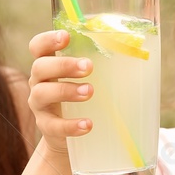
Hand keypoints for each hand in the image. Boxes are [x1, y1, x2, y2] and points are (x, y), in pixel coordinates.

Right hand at [26, 30, 92, 153]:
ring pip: (42, 93)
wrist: (69, 137)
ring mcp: (39, 104)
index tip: (66, 36)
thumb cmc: (81, 98)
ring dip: (67, 90)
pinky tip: (87, 124)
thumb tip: (136, 48)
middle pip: (40, 67)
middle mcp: (39, 81)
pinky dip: (70, 124)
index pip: (38, 47)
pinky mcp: (46, 126)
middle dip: (64, 65)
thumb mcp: (87, 79)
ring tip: (89, 91)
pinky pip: (53, 125)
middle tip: (88, 67)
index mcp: (48, 64)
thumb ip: (100, 63)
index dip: (48, 40)